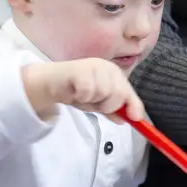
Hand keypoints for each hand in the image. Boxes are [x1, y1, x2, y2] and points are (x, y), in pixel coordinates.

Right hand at [22, 59, 144, 122]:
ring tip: (82, 96)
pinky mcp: (80, 69)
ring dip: (92, 102)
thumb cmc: (77, 90)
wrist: (52, 82)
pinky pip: (88, 92)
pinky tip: (75, 93)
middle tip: (93, 103)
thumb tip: (128, 119)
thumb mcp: (98, 103)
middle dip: (107, 105)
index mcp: (115, 74)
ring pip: (104, 94)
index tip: (134, 118)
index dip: (133, 105)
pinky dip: (82, 97)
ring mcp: (94, 66)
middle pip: (120, 94)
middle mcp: (108, 67)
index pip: (128, 91)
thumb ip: (113, 110)